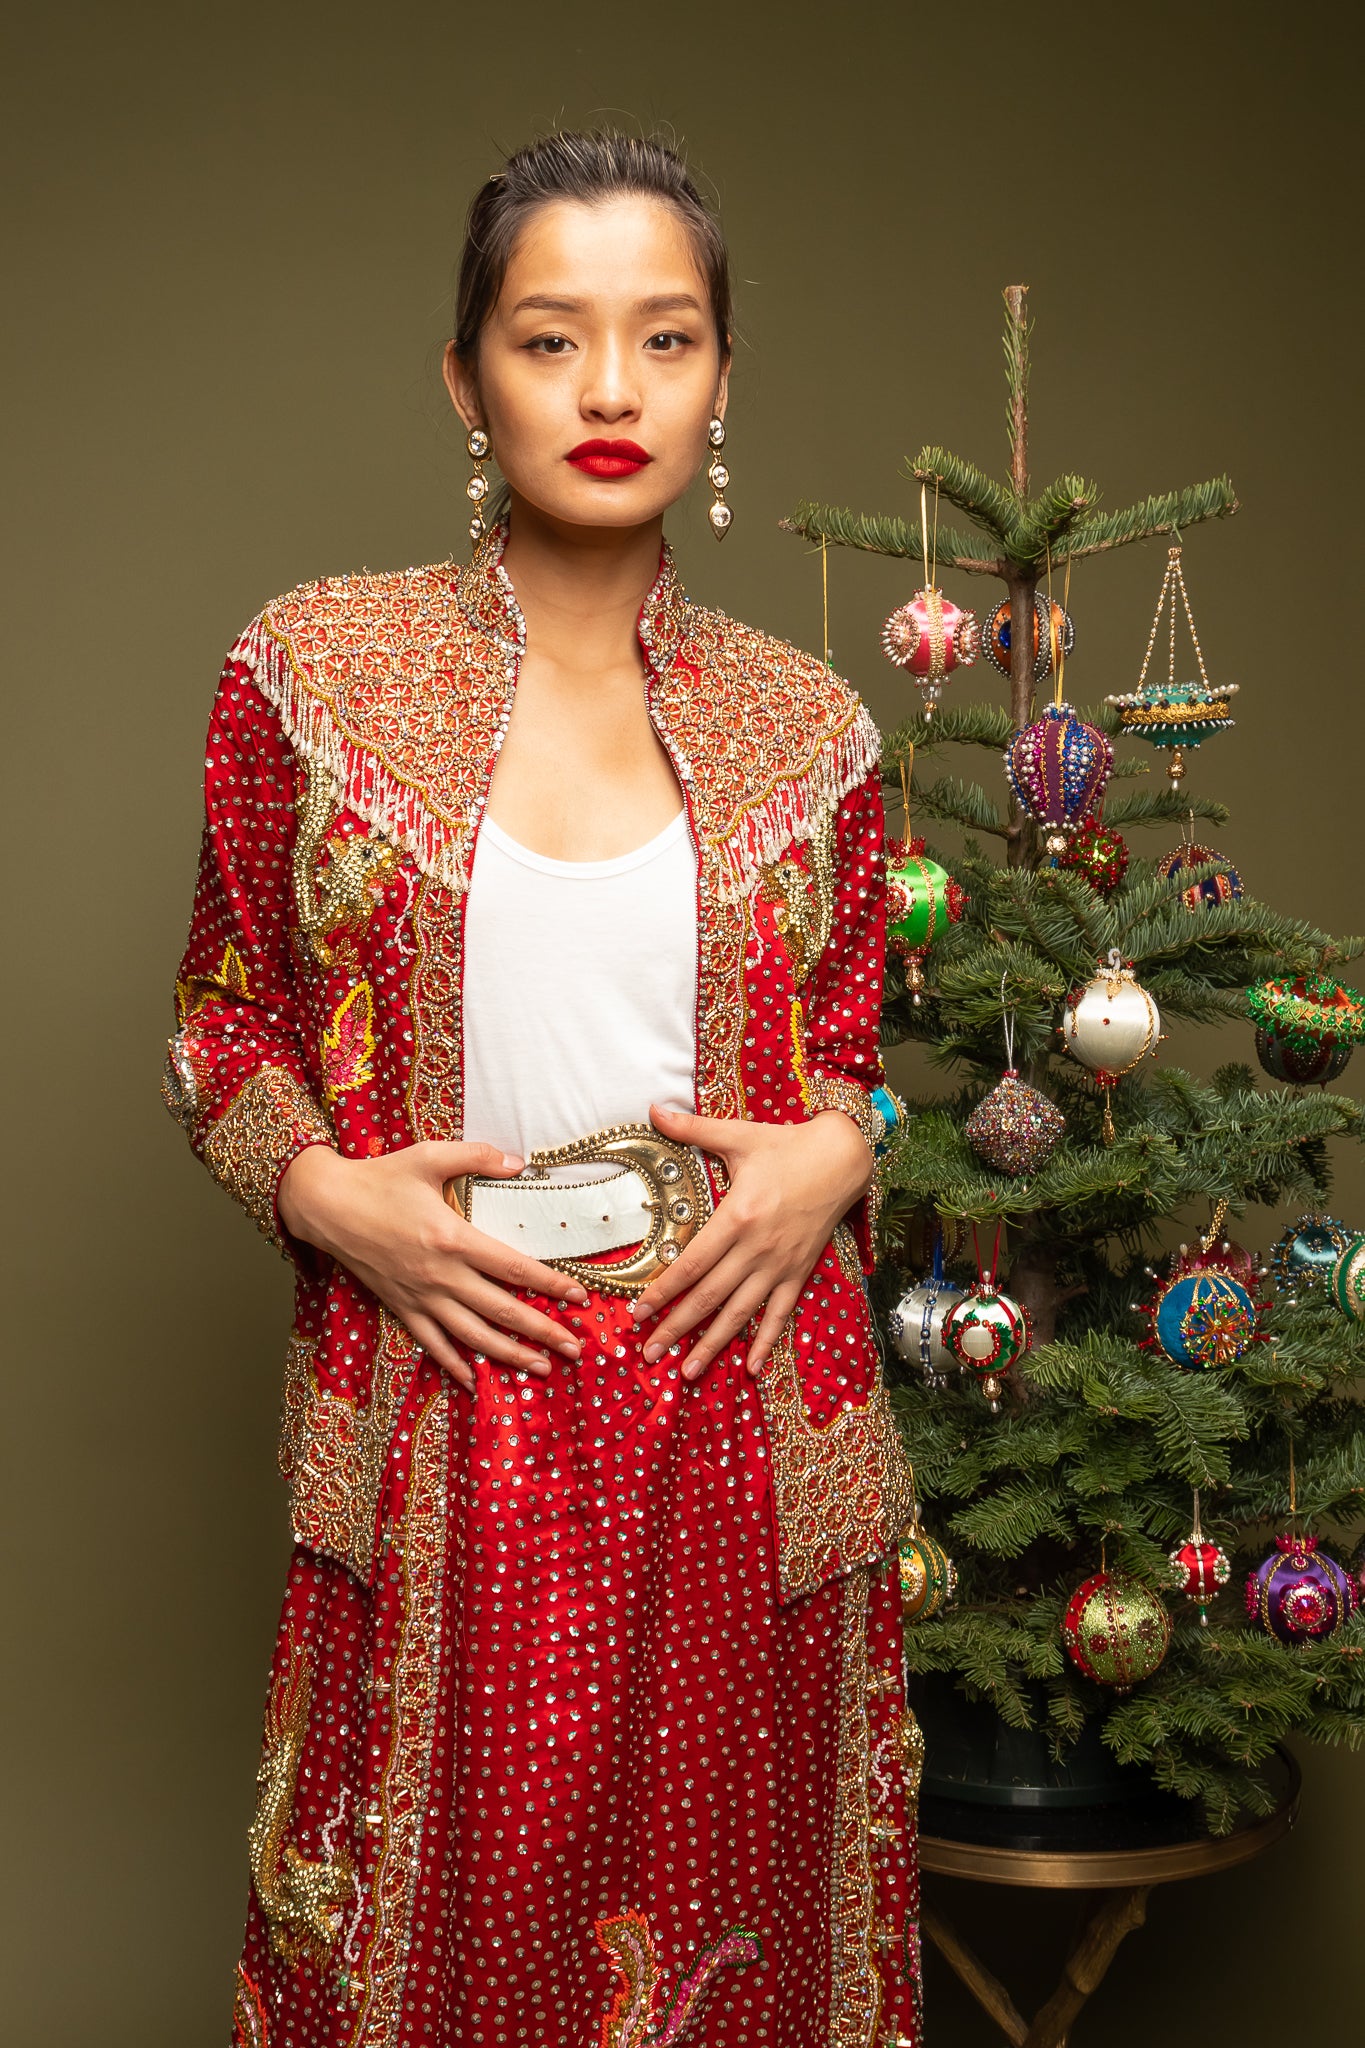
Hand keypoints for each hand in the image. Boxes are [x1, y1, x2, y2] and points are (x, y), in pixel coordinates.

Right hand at [277, 1141, 588, 1392]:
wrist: (326, 1206)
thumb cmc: (379, 1178)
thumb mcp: (429, 1156)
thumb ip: (477, 1156)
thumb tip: (519, 1162)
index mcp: (453, 1238)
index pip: (514, 1268)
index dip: (551, 1284)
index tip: (579, 1298)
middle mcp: (441, 1275)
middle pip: (502, 1310)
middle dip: (542, 1332)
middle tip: (575, 1349)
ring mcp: (420, 1296)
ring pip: (472, 1335)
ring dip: (509, 1355)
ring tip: (541, 1368)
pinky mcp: (400, 1306)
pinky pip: (431, 1343)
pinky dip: (454, 1364)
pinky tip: (474, 1380)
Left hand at [630, 1103, 872, 1379]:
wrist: (842, 1158)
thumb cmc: (786, 1146)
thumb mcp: (738, 1136)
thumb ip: (692, 1128)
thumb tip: (651, 1109)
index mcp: (737, 1217)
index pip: (692, 1264)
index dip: (663, 1292)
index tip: (638, 1313)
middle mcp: (757, 1248)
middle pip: (709, 1297)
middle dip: (677, 1328)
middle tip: (649, 1353)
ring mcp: (780, 1265)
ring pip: (741, 1313)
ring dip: (713, 1344)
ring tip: (687, 1371)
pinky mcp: (800, 1272)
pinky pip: (780, 1314)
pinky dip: (765, 1342)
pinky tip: (749, 1368)